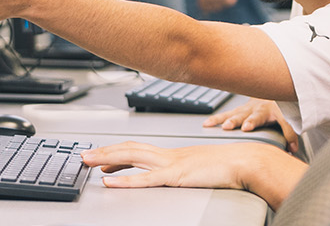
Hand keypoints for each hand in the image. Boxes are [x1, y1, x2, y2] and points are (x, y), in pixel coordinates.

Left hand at [83, 140, 266, 190]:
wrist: (245, 161)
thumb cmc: (228, 166)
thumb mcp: (201, 167)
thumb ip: (186, 170)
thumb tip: (177, 175)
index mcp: (173, 154)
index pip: (138, 150)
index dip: (117, 154)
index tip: (101, 160)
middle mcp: (169, 155)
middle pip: (130, 149)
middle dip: (105, 152)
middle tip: (84, 156)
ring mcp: (172, 163)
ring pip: (132, 157)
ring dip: (107, 159)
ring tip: (88, 162)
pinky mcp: (177, 175)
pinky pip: (146, 178)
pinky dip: (126, 179)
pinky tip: (111, 182)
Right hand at [205, 98, 299, 152]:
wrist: (272, 86)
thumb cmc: (280, 104)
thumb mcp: (289, 116)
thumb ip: (289, 132)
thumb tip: (292, 149)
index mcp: (269, 110)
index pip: (263, 117)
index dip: (255, 121)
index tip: (247, 127)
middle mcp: (256, 107)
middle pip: (246, 115)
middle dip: (237, 120)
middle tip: (229, 126)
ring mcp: (246, 107)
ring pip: (234, 113)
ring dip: (224, 119)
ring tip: (212, 125)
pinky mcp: (239, 109)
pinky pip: (226, 113)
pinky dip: (216, 118)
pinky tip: (207, 123)